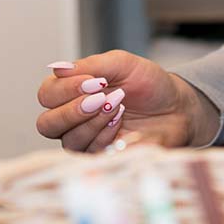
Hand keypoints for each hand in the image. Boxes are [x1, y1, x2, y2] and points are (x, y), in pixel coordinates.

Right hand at [35, 51, 219, 152]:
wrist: (178, 108)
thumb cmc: (149, 84)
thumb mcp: (122, 64)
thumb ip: (90, 65)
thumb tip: (57, 68)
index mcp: (71, 93)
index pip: (46, 95)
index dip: (64, 89)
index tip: (93, 80)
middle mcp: (73, 120)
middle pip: (47, 124)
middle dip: (72, 110)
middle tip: (100, 97)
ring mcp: (86, 142)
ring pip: (69, 140)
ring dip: (94, 121)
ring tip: (119, 106)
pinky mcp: (102, 160)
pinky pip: (91, 155)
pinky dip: (106, 136)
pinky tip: (122, 123)